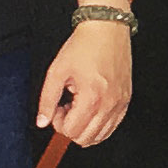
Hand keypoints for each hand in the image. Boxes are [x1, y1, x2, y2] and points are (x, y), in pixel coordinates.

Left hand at [38, 19, 134, 146]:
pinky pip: (113, 126)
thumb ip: (47, 100)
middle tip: (66, 108)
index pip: (72, 131)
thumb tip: (42, 121)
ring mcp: (120, 103)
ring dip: (85, 127)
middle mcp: (109, 103)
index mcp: (92, 97)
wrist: (107, 29)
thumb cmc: (84, 46)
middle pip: (86, 139)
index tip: (57, 107)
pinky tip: (91, 107)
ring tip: (79, 107)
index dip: (58, 123)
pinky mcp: (126, 100)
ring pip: (101, 136)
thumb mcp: (57, 72)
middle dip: (71, 128)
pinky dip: (99, 124)